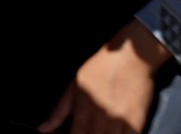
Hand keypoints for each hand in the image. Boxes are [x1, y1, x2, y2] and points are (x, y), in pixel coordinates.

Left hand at [37, 20, 168, 133]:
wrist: (131, 54)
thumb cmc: (101, 66)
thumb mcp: (74, 86)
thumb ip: (59, 111)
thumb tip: (43, 129)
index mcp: (82, 115)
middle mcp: (100, 121)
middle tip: (91, 130)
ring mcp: (119, 122)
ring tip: (104, 131)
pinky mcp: (137, 119)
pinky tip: (120, 132)